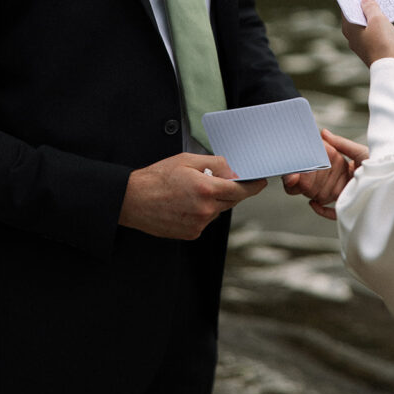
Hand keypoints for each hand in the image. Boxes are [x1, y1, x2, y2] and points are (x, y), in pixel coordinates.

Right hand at [118, 152, 266, 239]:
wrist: (132, 200)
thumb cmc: (158, 176)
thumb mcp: (188, 160)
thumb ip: (215, 164)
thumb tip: (234, 171)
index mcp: (206, 189)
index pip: (240, 189)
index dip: (253, 185)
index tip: (261, 182)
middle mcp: (205, 210)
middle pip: (231, 200)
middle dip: (230, 190)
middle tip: (218, 180)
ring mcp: (198, 224)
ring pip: (218, 211)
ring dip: (214, 201)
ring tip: (193, 191)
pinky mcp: (191, 234)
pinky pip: (206, 221)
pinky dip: (203, 212)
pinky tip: (186, 204)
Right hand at [284, 129, 369, 220]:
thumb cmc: (381, 163)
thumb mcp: (359, 152)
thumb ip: (340, 143)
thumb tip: (323, 132)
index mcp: (344, 169)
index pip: (323, 170)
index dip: (310, 168)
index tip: (299, 165)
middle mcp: (343, 184)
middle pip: (318, 184)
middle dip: (304, 181)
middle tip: (292, 177)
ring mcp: (345, 197)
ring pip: (321, 196)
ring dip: (309, 193)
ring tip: (299, 187)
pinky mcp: (349, 209)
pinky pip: (331, 212)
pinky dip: (321, 210)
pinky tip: (313, 202)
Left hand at [342, 0, 393, 66]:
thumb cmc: (381, 44)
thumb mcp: (376, 20)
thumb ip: (371, 7)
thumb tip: (365, 0)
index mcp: (351, 29)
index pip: (349, 10)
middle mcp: (359, 37)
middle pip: (366, 16)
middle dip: (374, 4)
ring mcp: (373, 43)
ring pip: (381, 24)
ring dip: (391, 12)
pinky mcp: (386, 48)